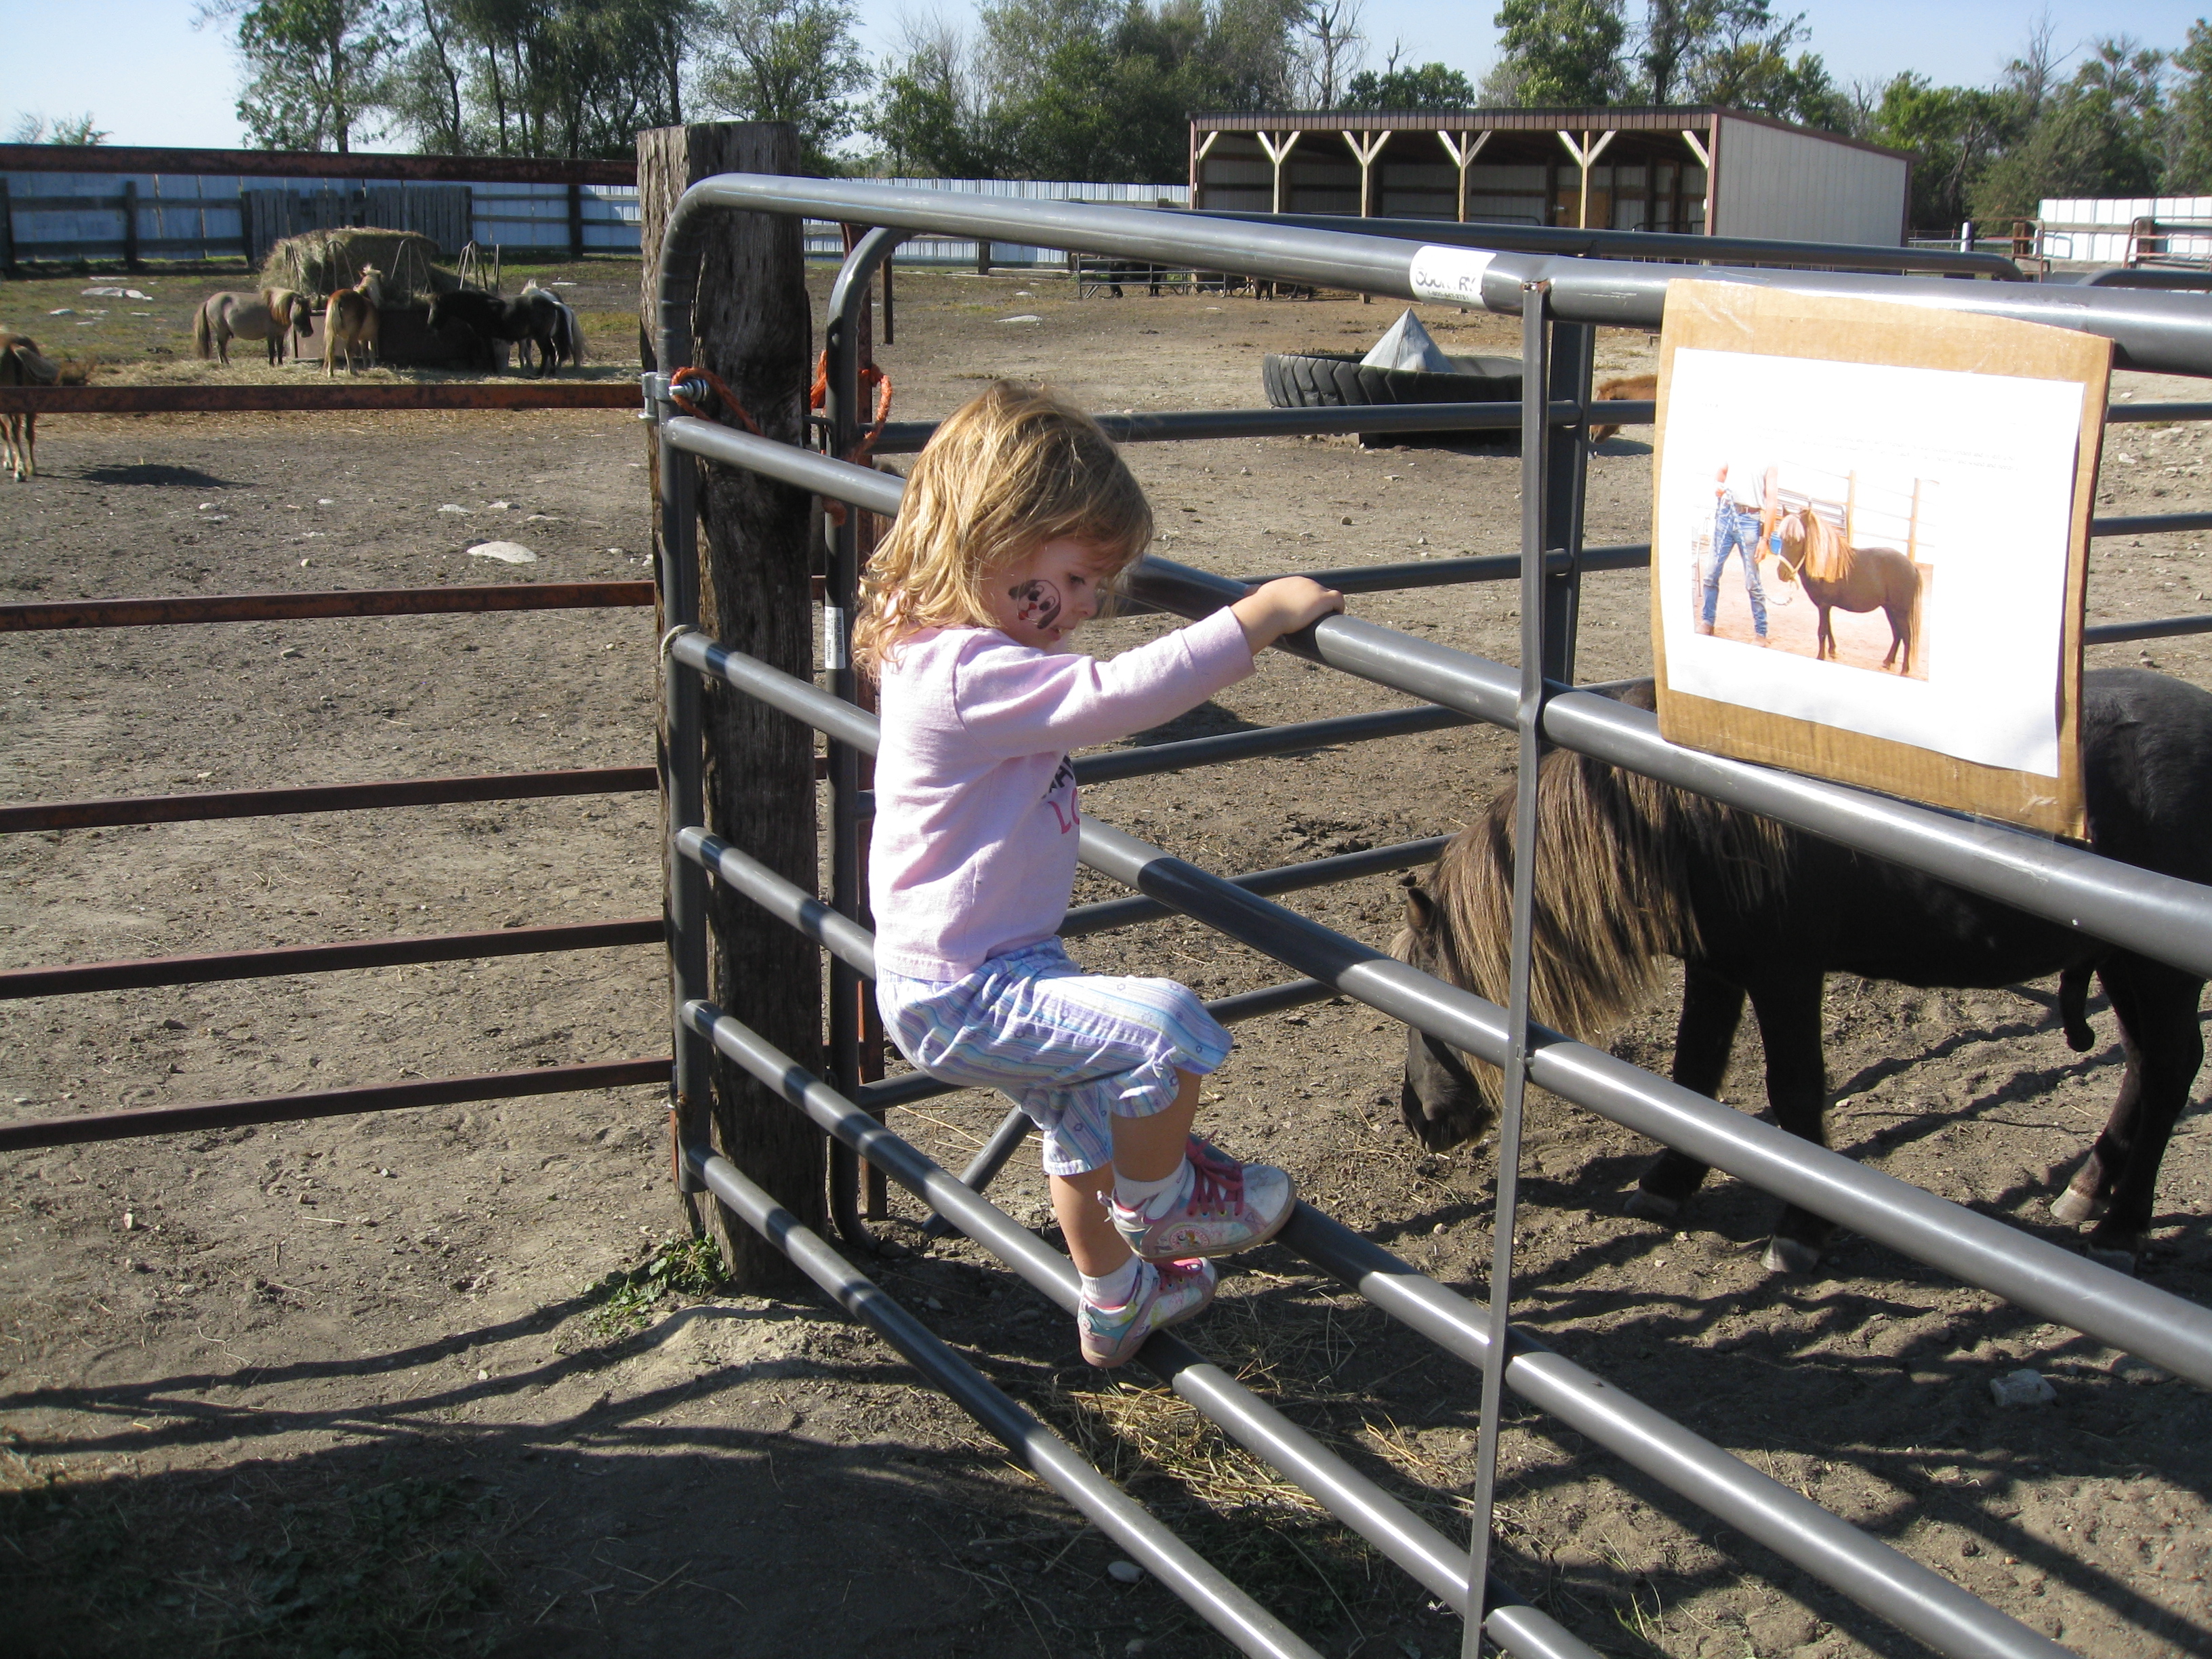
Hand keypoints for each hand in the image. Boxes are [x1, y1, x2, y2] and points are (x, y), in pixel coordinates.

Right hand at [1229, 576, 1345, 652]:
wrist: (1267, 611)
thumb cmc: (1259, 610)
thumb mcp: (1252, 601)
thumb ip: (1249, 600)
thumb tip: (1238, 603)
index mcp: (1288, 583)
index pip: (1302, 589)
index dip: (1305, 601)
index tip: (1304, 612)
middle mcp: (1303, 582)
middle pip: (1316, 592)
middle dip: (1317, 605)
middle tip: (1315, 621)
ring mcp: (1315, 590)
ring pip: (1328, 596)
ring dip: (1328, 608)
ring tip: (1326, 621)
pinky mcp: (1323, 599)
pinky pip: (1338, 600)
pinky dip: (1339, 608)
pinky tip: (1336, 618)